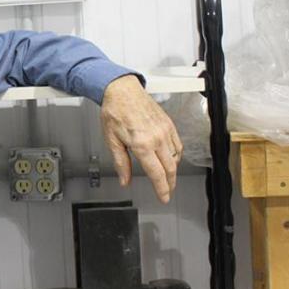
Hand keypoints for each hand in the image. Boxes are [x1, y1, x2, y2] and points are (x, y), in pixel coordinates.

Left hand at [100, 75, 182, 202]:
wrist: (122, 91)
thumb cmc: (114, 112)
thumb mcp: (111, 141)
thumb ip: (121, 163)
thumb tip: (125, 180)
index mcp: (142, 144)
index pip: (157, 174)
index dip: (162, 189)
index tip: (164, 197)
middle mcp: (156, 138)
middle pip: (170, 168)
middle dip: (170, 183)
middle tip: (167, 191)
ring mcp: (165, 130)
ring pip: (176, 157)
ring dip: (173, 170)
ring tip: (167, 177)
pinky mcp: (169, 124)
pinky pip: (177, 145)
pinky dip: (176, 155)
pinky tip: (170, 159)